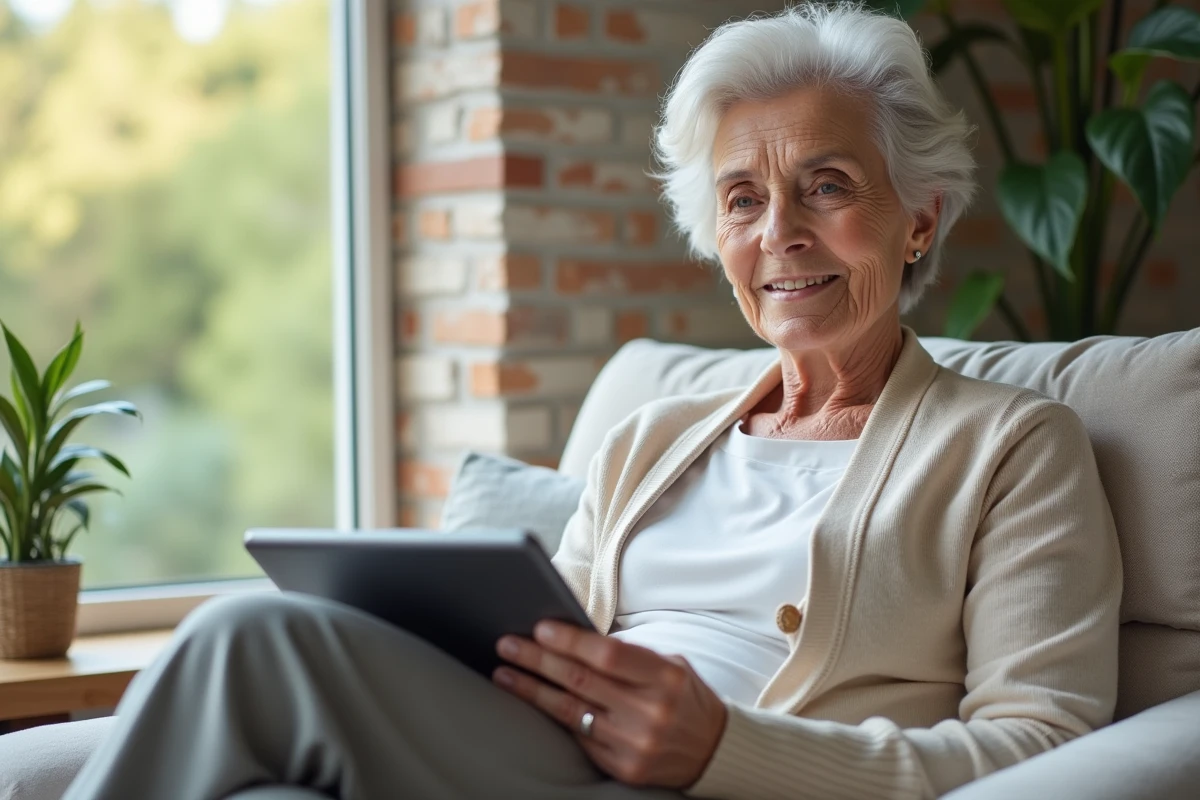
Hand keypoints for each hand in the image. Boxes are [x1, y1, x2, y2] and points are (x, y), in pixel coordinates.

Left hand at [493, 621, 727, 788]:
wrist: (714, 750)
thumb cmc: (686, 698)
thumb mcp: (670, 666)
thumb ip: (629, 655)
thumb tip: (574, 637)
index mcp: (665, 678)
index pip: (608, 655)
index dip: (570, 640)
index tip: (539, 628)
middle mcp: (650, 712)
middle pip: (580, 680)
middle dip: (538, 660)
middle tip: (507, 644)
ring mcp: (635, 744)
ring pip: (570, 711)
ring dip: (531, 689)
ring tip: (504, 673)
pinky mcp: (624, 768)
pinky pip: (579, 737)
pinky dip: (554, 716)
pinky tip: (533, 700)